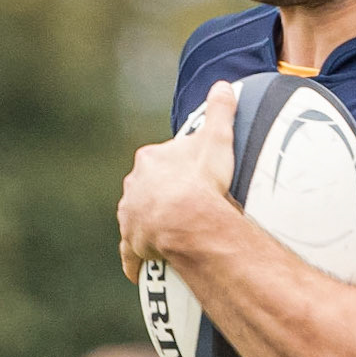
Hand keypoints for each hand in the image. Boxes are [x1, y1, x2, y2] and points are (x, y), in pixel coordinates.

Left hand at [118, 80, 237, 282]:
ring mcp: (131, 215)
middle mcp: (134, 186)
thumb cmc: (202, 180)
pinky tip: (139, 271)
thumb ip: (220, 111)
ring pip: (136, 217)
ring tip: (167, 234)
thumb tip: (224, 85)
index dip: (179, 166)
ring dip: (146, 224)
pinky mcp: (133, 243)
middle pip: (147, 188)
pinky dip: (134, 261)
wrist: (185, 219)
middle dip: (160, 194)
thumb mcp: (217, 139)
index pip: (162, 159)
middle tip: (185, 205)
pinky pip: (130, 253)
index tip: (194, 175)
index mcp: (151, 159)